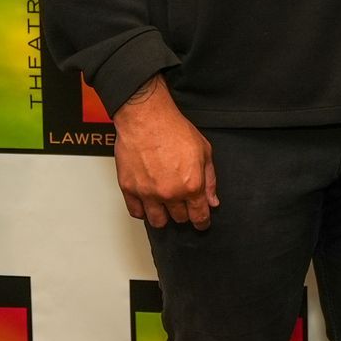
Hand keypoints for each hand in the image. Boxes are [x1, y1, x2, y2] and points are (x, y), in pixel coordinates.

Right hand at [113, 79, 219, 229]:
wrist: (146, 117)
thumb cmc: (173, 129)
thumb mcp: (204, 151)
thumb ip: (210, 180)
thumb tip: (212, 201)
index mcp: (191, 185)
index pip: (199, 217)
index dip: (202, 222)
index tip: (201, 222)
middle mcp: (170, 193)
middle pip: (179, 219)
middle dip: (183, 212)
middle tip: (182, 202)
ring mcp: (147, 193)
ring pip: (157, 221)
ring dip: (163, 216)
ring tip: (164, 204)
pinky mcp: (129, 188)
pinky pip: (136, 212)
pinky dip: (143, 210)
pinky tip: (148, 202)